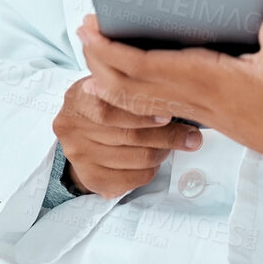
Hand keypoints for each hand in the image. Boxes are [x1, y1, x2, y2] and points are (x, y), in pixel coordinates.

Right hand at [52, 76, 203, 198]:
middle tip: (190, 136)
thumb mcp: (110, 83)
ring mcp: (78, 156)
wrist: (79, 126)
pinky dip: (149, 172)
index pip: (109, 111)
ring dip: (162, 153)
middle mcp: (72, 129)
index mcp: (78, 99)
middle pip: (128, 137)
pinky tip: (155, 161)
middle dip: (167, 137)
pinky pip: (129, 180)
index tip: (169, 115)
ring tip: (172, 145)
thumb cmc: (103, 100)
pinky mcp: (89, 178)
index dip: (142, 115)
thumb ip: (133, 88)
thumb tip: (176, 96)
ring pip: (134, 160)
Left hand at [77, 10, 262, 166]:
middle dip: (100, 58)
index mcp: (206, 80)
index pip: (146, 66)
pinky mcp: (198, 115)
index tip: (93, 29)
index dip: (114, 49)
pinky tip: (118, 87)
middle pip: (130, 82)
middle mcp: (192, 96)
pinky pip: (150, 106)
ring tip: (93, 52)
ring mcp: (192, 108)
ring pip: (135, 96)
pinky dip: (127, 95)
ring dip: (108, 76)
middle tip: (84, 31)